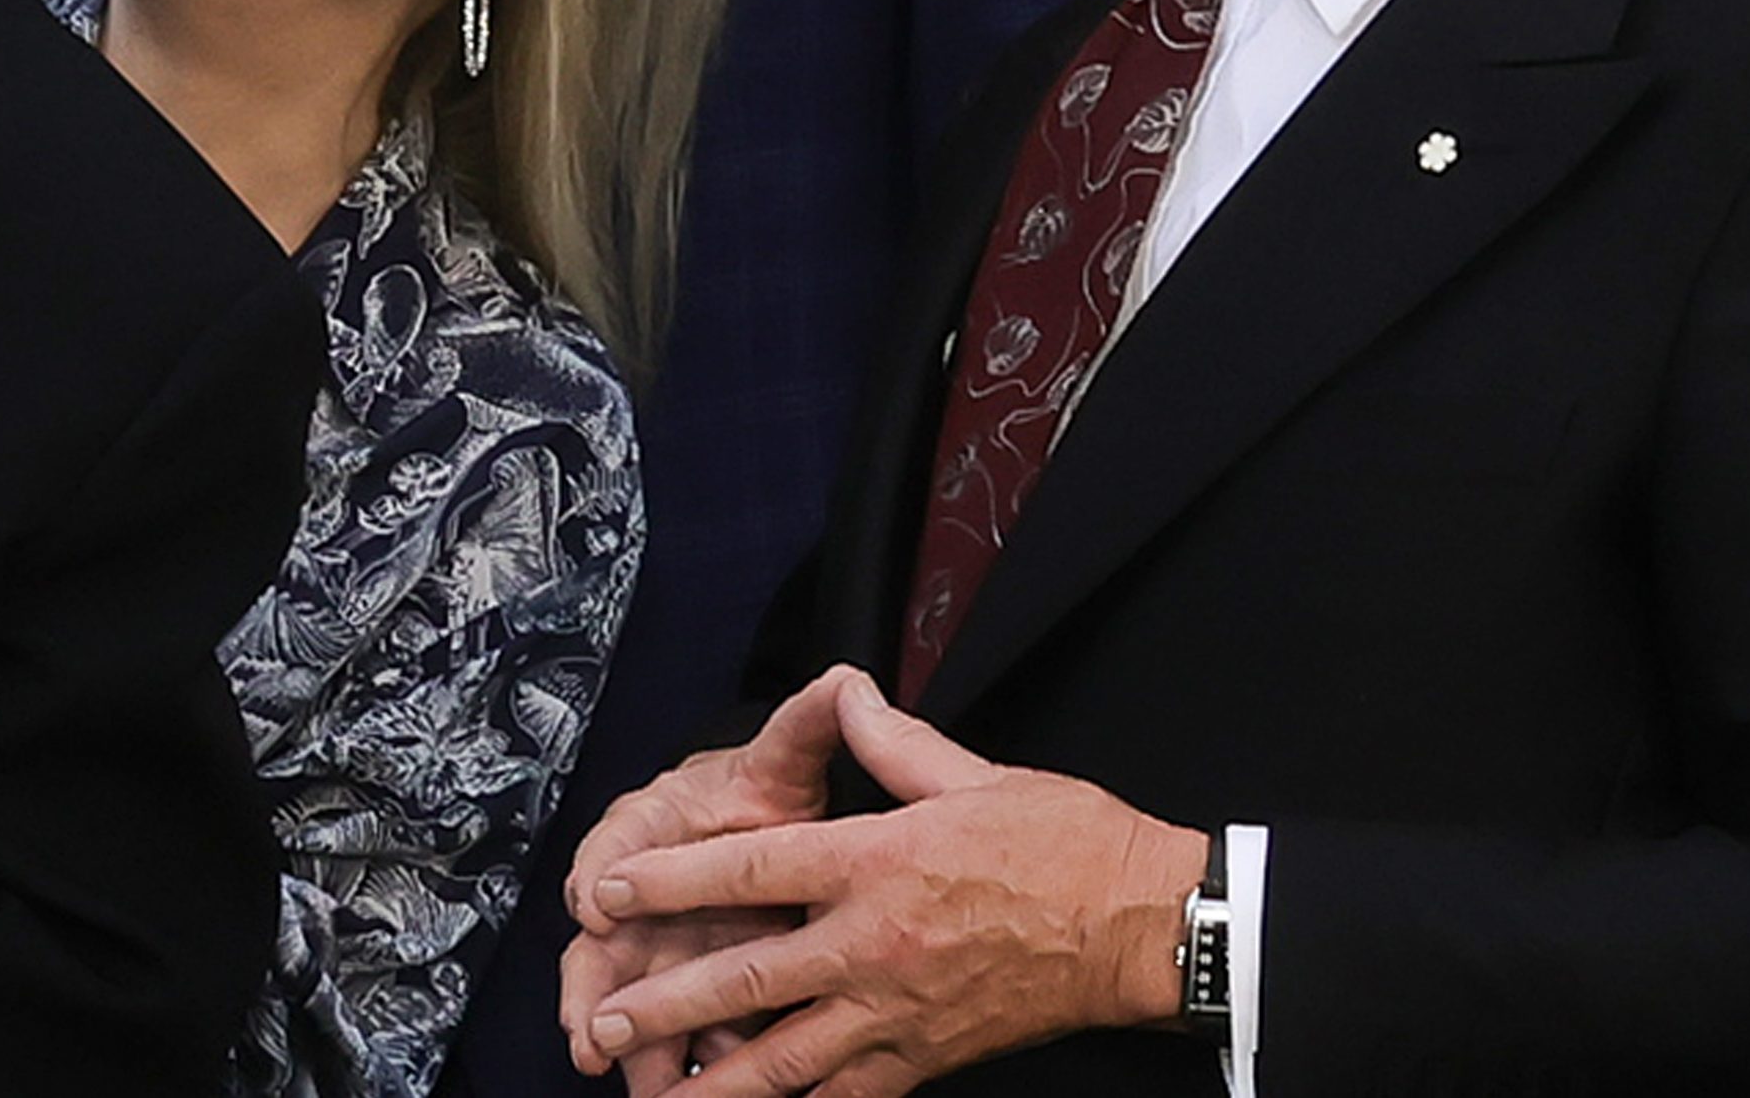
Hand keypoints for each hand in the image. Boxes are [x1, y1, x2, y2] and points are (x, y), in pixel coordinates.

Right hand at [559, 668, 856, 1088]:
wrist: (765, 834)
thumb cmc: (755, 795)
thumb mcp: (783, 760)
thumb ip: (807, 725)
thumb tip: (843, 680)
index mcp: (652, 829)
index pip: (614, 847)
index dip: (601, 876)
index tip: (594, 904)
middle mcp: (642, 894)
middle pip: (602, 946)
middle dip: (593, 994)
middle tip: (590, 1034)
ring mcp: (661, 947)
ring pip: (631, 1002)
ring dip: (631, 1045)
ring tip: (640, 1081)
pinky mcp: (688, 989)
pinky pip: (676, 1032)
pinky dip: (678, 1064)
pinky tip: (688, 1085)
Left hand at [570, 674, 1209, 1095]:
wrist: (1144, 924)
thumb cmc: (1064, 841)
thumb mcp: (968, 770)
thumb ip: (888, 739)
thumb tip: (843, 692)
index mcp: (874, 860)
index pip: (747, 871)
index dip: (668, 881)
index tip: (607, 892)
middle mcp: (873, 942)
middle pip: (749, 978)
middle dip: (667, 1001)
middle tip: (605, 1021)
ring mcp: (900, 1010)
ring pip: (789, 1058)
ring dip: (718, 1079)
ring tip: (660, 1094)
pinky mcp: (931, 1056)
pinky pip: (852, 1095)